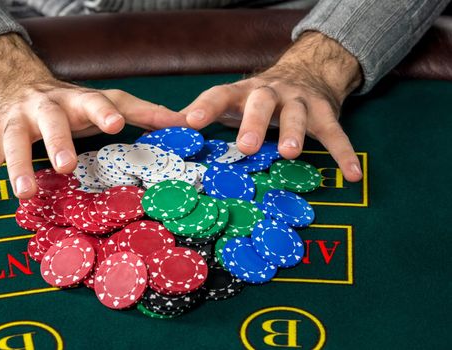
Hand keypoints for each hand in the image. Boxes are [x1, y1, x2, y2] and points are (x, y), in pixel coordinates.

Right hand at [0, 34, 185, 211]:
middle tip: (66, 165)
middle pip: (51, 121)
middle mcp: (45, 108)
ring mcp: (16, 123)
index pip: (94, 102)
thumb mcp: (106, 102)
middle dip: (57, 141)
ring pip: (13, 142)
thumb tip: (185, 123)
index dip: (104, 112)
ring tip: (25, 193)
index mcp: (77, 101)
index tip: (115, 124)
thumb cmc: (72, 103)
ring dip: (17, 167)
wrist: (19, 86)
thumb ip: (143, 113)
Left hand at [182, 31, 363, 181]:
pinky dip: (344, 154)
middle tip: (245, 146)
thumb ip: (203, 114)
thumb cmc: (257, 98)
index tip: (192, 122)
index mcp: (242, 93)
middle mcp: (270, 93)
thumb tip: (165, 128)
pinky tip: (352, 175)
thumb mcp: (232, 102)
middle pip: (261, 102)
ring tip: (291, 153)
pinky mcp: (325, 113)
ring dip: (295, 132)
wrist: (305, 72)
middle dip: (254, 123)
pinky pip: (336, 134)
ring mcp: (300, 102)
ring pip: (298, 114)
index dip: (206, 107)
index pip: (220, 95)